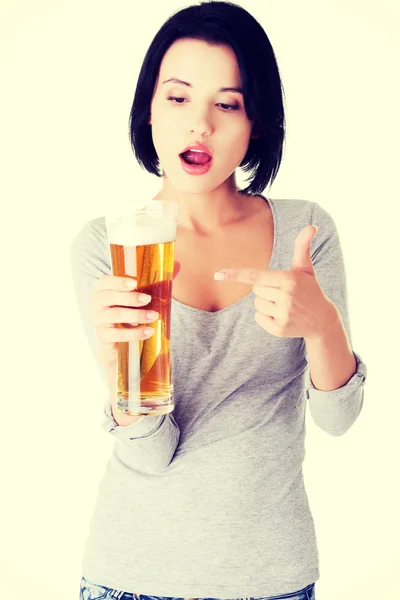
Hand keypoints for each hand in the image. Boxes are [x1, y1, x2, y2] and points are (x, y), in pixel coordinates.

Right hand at [91, 261, 180, 370]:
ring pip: (114, 315)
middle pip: (109, 297)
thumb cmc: (131, 310)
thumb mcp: (141, 295)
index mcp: (103, 289)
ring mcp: (98, 320)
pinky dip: (133, 334)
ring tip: (154, 316)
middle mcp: (97, 303)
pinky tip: (148, 332)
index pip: (105, 281)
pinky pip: (115, 335)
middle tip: (148, 299)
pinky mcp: (103, 337)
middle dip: (130, 297)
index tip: (135, 283)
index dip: (118, 281)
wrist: (123, 339)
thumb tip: (178, 265)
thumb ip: (157, 280)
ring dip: (136, 315)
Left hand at [214, 226, 337, 340]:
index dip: (236, 274)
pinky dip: (266, 317)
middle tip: (284, 293)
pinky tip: (282, 316)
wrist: (322, 320)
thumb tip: (312, 226)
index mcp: (288, 279)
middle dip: (266, 290)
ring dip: (266, 304)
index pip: (256, 276)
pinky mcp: (279, 329)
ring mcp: (282, 314)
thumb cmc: (310, 289)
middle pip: (256, 290)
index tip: (218, 274)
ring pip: (257, 304)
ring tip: (285, 305)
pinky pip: (258, 318)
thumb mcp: (305, 268)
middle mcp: (285, 297)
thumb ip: (303, 246)